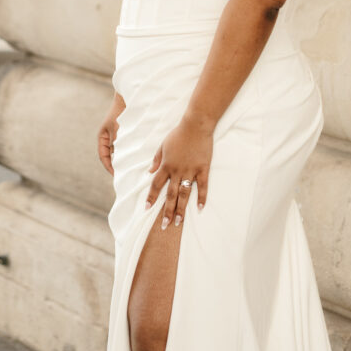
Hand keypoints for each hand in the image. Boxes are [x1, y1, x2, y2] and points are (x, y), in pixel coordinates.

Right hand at [97, 92, 125, 175]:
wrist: (128, 98)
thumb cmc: (120, 113)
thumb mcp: (117, 129)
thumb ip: (116, 143)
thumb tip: (117, 158)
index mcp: (102, 137)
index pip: (103, 157)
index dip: (109, 167)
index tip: (116, 174)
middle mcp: (108, 138)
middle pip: (111, 156)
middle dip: (117, 165)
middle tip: (125, 174)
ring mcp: (116, 136)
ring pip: (119, 151)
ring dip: (124, 158)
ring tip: (132, 167)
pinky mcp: (125, 133)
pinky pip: (126, 146)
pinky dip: (129, 151)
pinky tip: (137, 156)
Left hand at [145, 113, 213, 227]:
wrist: (196, 125)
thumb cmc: (179, 133)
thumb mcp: (163, 145)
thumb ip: (156, 159)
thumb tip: (149, 172)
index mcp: (166, 165)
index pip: (156, 185)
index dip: (151, 197)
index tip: (147, 208)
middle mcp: (177, 170)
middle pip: (170, 194)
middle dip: (167, 211)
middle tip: (165, 225)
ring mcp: (191, 170)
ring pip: (185, 194)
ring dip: (181, 209)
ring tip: (179, 222)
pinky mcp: (203, 168)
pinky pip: (203, 186)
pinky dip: (202, 197)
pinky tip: (200, 208)